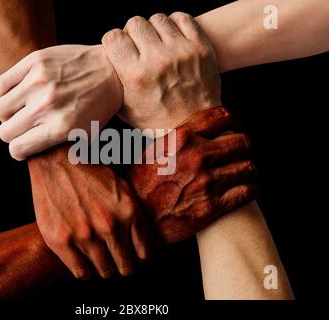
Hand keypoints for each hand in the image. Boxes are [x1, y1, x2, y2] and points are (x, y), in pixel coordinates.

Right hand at [0, 45, 122, 159]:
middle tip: (22, 128)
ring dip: (6, 114)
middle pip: (5, 131)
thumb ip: (57, 146)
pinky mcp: (35, 62)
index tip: (21, 147)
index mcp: (61, 128)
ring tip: (19, 110)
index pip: (18, 148)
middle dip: (12, 134)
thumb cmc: (99, 107)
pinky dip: (2, 93)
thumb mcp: (86, 135)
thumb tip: (25, 152)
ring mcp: (39, 82)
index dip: (18, 151)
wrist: (113, 71)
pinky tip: (15, 95)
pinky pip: (1, 84)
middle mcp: (47, 106)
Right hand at [28, 146, 152, 278]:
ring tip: (101, 259)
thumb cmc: (91, 171)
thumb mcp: (123, 187)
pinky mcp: (61, 241)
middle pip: (127, 267)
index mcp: (129, 212)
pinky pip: (81, 273)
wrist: (56, 158)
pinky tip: (84, 261)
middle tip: (118, 259)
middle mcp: (109, 226)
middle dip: (124, 264)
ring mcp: (84, 235)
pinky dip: (85, 271)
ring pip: (105, 272)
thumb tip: (146, 242)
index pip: (145, 253)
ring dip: (105, 268)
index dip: (140, 256)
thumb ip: (135, 215)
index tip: (134, 254)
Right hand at [102, 12, 220, 129]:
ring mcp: (181, 52)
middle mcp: (157, 60)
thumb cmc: (157, 121)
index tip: (119, 48)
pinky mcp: (200, 47)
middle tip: (139, 46)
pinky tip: (172, 38)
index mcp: (136, 76)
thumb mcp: (127, 110)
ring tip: (157, 43)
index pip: (114, 38)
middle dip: (133, 33)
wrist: (196, 127)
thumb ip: (114, 85)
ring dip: (154, 29)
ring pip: (158, 19)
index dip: (114, 41)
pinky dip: (175, 25)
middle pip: (135, 23)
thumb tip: (102, 67)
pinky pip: (182, 18)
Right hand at [128, 107, 257, 243]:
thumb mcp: (150, 152)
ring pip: (249, 167)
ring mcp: (208, 182)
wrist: (136, 219)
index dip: (233, 119)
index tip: (235, 125)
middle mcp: (198, 156)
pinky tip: (246, 188)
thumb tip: (193, 132)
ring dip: (248, 168)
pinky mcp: (213, 206)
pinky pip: (247, 191)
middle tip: (240, 151)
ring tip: (244, 171)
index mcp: (182, 138)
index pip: (222, 117)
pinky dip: (251, 188)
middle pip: (242, 142)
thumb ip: (175, 139)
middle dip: (243, 146)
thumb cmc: (139, 186)